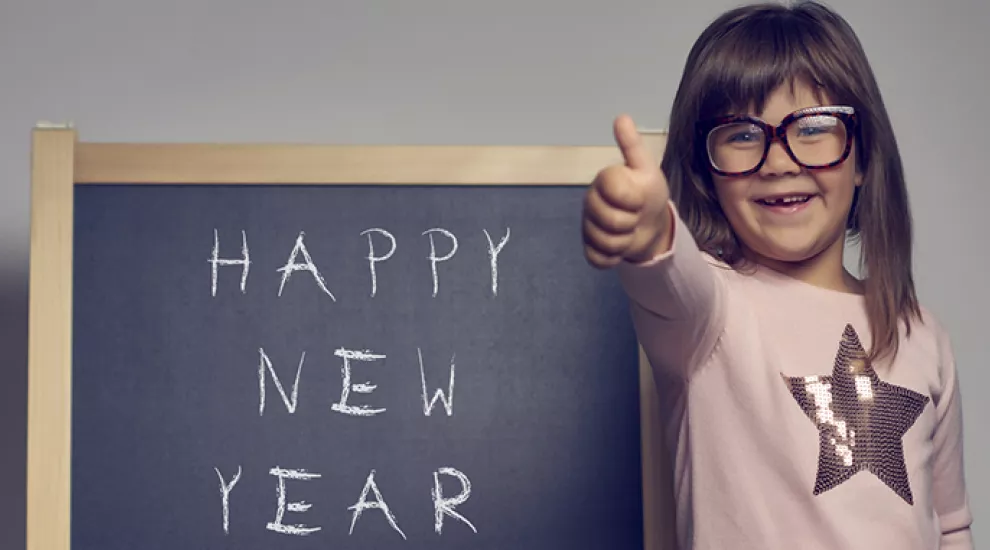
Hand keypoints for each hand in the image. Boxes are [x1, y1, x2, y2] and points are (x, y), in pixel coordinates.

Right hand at [583, 114, 671, 268]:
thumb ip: (633, 146)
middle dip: (631, 222)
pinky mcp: (589, 248)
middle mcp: (590, 202)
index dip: (631, 197)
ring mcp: (588, 226)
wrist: (653, 224)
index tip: (639, 197)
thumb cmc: (648, 193)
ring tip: (629, 230)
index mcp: (603, 181)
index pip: (613, 189)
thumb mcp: (647, 169)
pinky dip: (614, 257)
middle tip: (635, 215)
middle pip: (610, 220)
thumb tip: (621, 116)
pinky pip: (598, 258)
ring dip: (625, 241)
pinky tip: (620, 247)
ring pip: (606, 242)